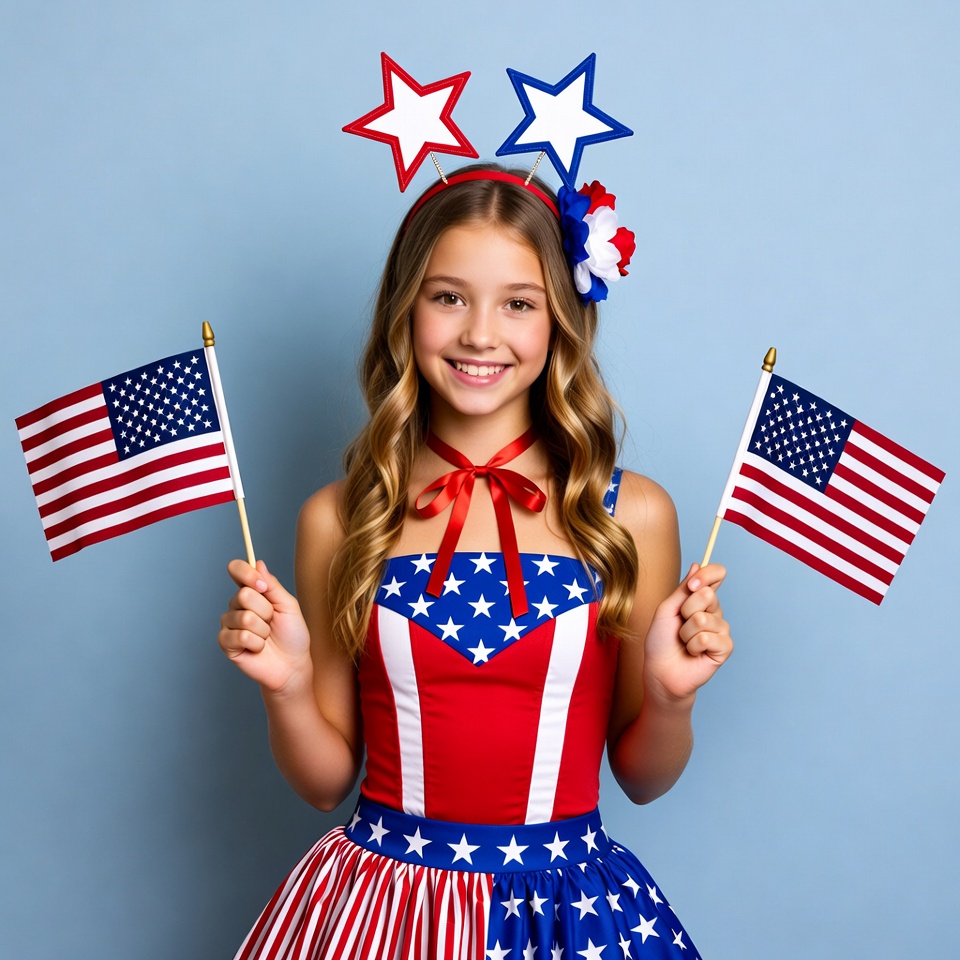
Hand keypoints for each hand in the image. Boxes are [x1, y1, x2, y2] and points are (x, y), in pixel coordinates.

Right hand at [218, 559, 312, 693]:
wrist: (293, 664)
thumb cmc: (292, 634)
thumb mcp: (288, 605)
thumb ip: (272, 585)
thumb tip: (258, 563)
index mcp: (251, 592)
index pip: (236, 570)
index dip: (246, 573)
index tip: (262, 585)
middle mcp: (236, 605)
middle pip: (243, 595)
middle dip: (266, 611)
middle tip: (272, 622)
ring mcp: (229, 623)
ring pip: (245, 618)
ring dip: (263, 630)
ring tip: (266, 637)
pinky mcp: (226, 643)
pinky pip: (241, 636)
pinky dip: (257, 643)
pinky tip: (258, 648)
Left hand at [642, 563, 732, 703]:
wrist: (661, 671)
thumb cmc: (661, 641)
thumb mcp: (667, 609)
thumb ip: (683, 589)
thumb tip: (697, 565)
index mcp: (701, 599)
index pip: (716, 575)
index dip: (708, 575)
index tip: (691, 585)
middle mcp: (714, 612)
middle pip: (708, 595)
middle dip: (686, 610)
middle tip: (680, 624)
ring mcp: (721, 629)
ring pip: (703, 619)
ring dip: (686, 633)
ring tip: (684, 642)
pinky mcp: (725, 648)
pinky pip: (707, 637)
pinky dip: (693, 645)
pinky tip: (693, 653)